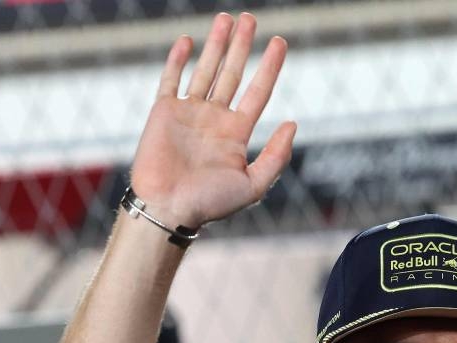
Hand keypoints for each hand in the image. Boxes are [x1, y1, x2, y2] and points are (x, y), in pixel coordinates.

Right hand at [130, 13, 295, 228]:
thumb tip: (293, 123)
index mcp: (236, 133)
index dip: (270, 66)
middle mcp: (214, 119)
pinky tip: (188, 41)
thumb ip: (276, 156)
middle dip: (242, 46)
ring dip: (216, 44)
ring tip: (227, 19)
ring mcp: (189, 113)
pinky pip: (171, 80)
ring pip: (206, 70)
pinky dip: (178, 60)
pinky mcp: (163, 112)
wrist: (167, 209)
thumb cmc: (210, 204)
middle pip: (233, 73)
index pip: (258, 91)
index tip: (280, 42)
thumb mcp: (254, 185)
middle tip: (251, 19)